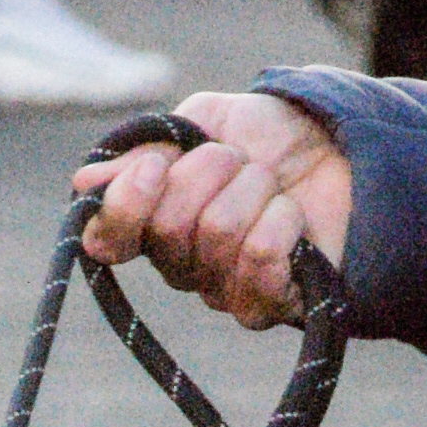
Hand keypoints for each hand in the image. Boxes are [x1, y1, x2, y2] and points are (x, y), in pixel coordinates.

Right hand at [74, 89, 353, 330]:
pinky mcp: (265, 305)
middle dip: (211, 172)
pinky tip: (294, 218)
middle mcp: (179, 264)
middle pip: (169, 228)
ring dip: (254, 189)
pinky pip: (259, 259)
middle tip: (240, 161)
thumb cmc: (270, 138)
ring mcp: (221, 289)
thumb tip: (84, 184)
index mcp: (152, 222)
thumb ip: (148, 150)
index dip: (126, 204)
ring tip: (272, 185)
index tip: (156, 165)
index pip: (107, 239)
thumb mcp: (203, 122)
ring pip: (218, 234)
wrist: (342, 148)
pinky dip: (282, 220)